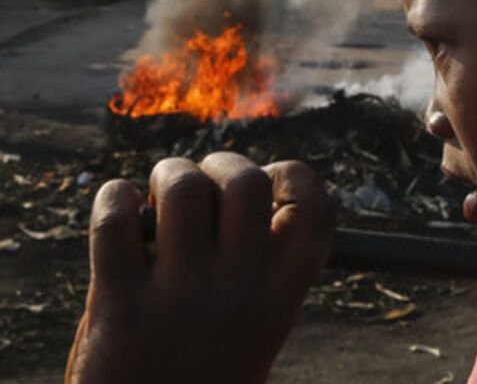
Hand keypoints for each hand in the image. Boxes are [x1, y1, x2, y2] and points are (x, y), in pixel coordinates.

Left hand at [65, 153, 333, 383]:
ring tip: (157, 194)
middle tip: (203, 182)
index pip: (312, 210)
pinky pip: (113, 220)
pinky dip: (113, 197)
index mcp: (280, 300)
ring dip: (169, 174)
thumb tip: (231, 186)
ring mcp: (178, 296)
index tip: (269, 185)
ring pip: (182, 187)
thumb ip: (253, 270)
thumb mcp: (252, 330)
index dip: (294, 179)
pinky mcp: (118, 304)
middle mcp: (238, 292)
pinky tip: (118, 205)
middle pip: (246, 182)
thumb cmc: (198, 378)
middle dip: (222, 164)